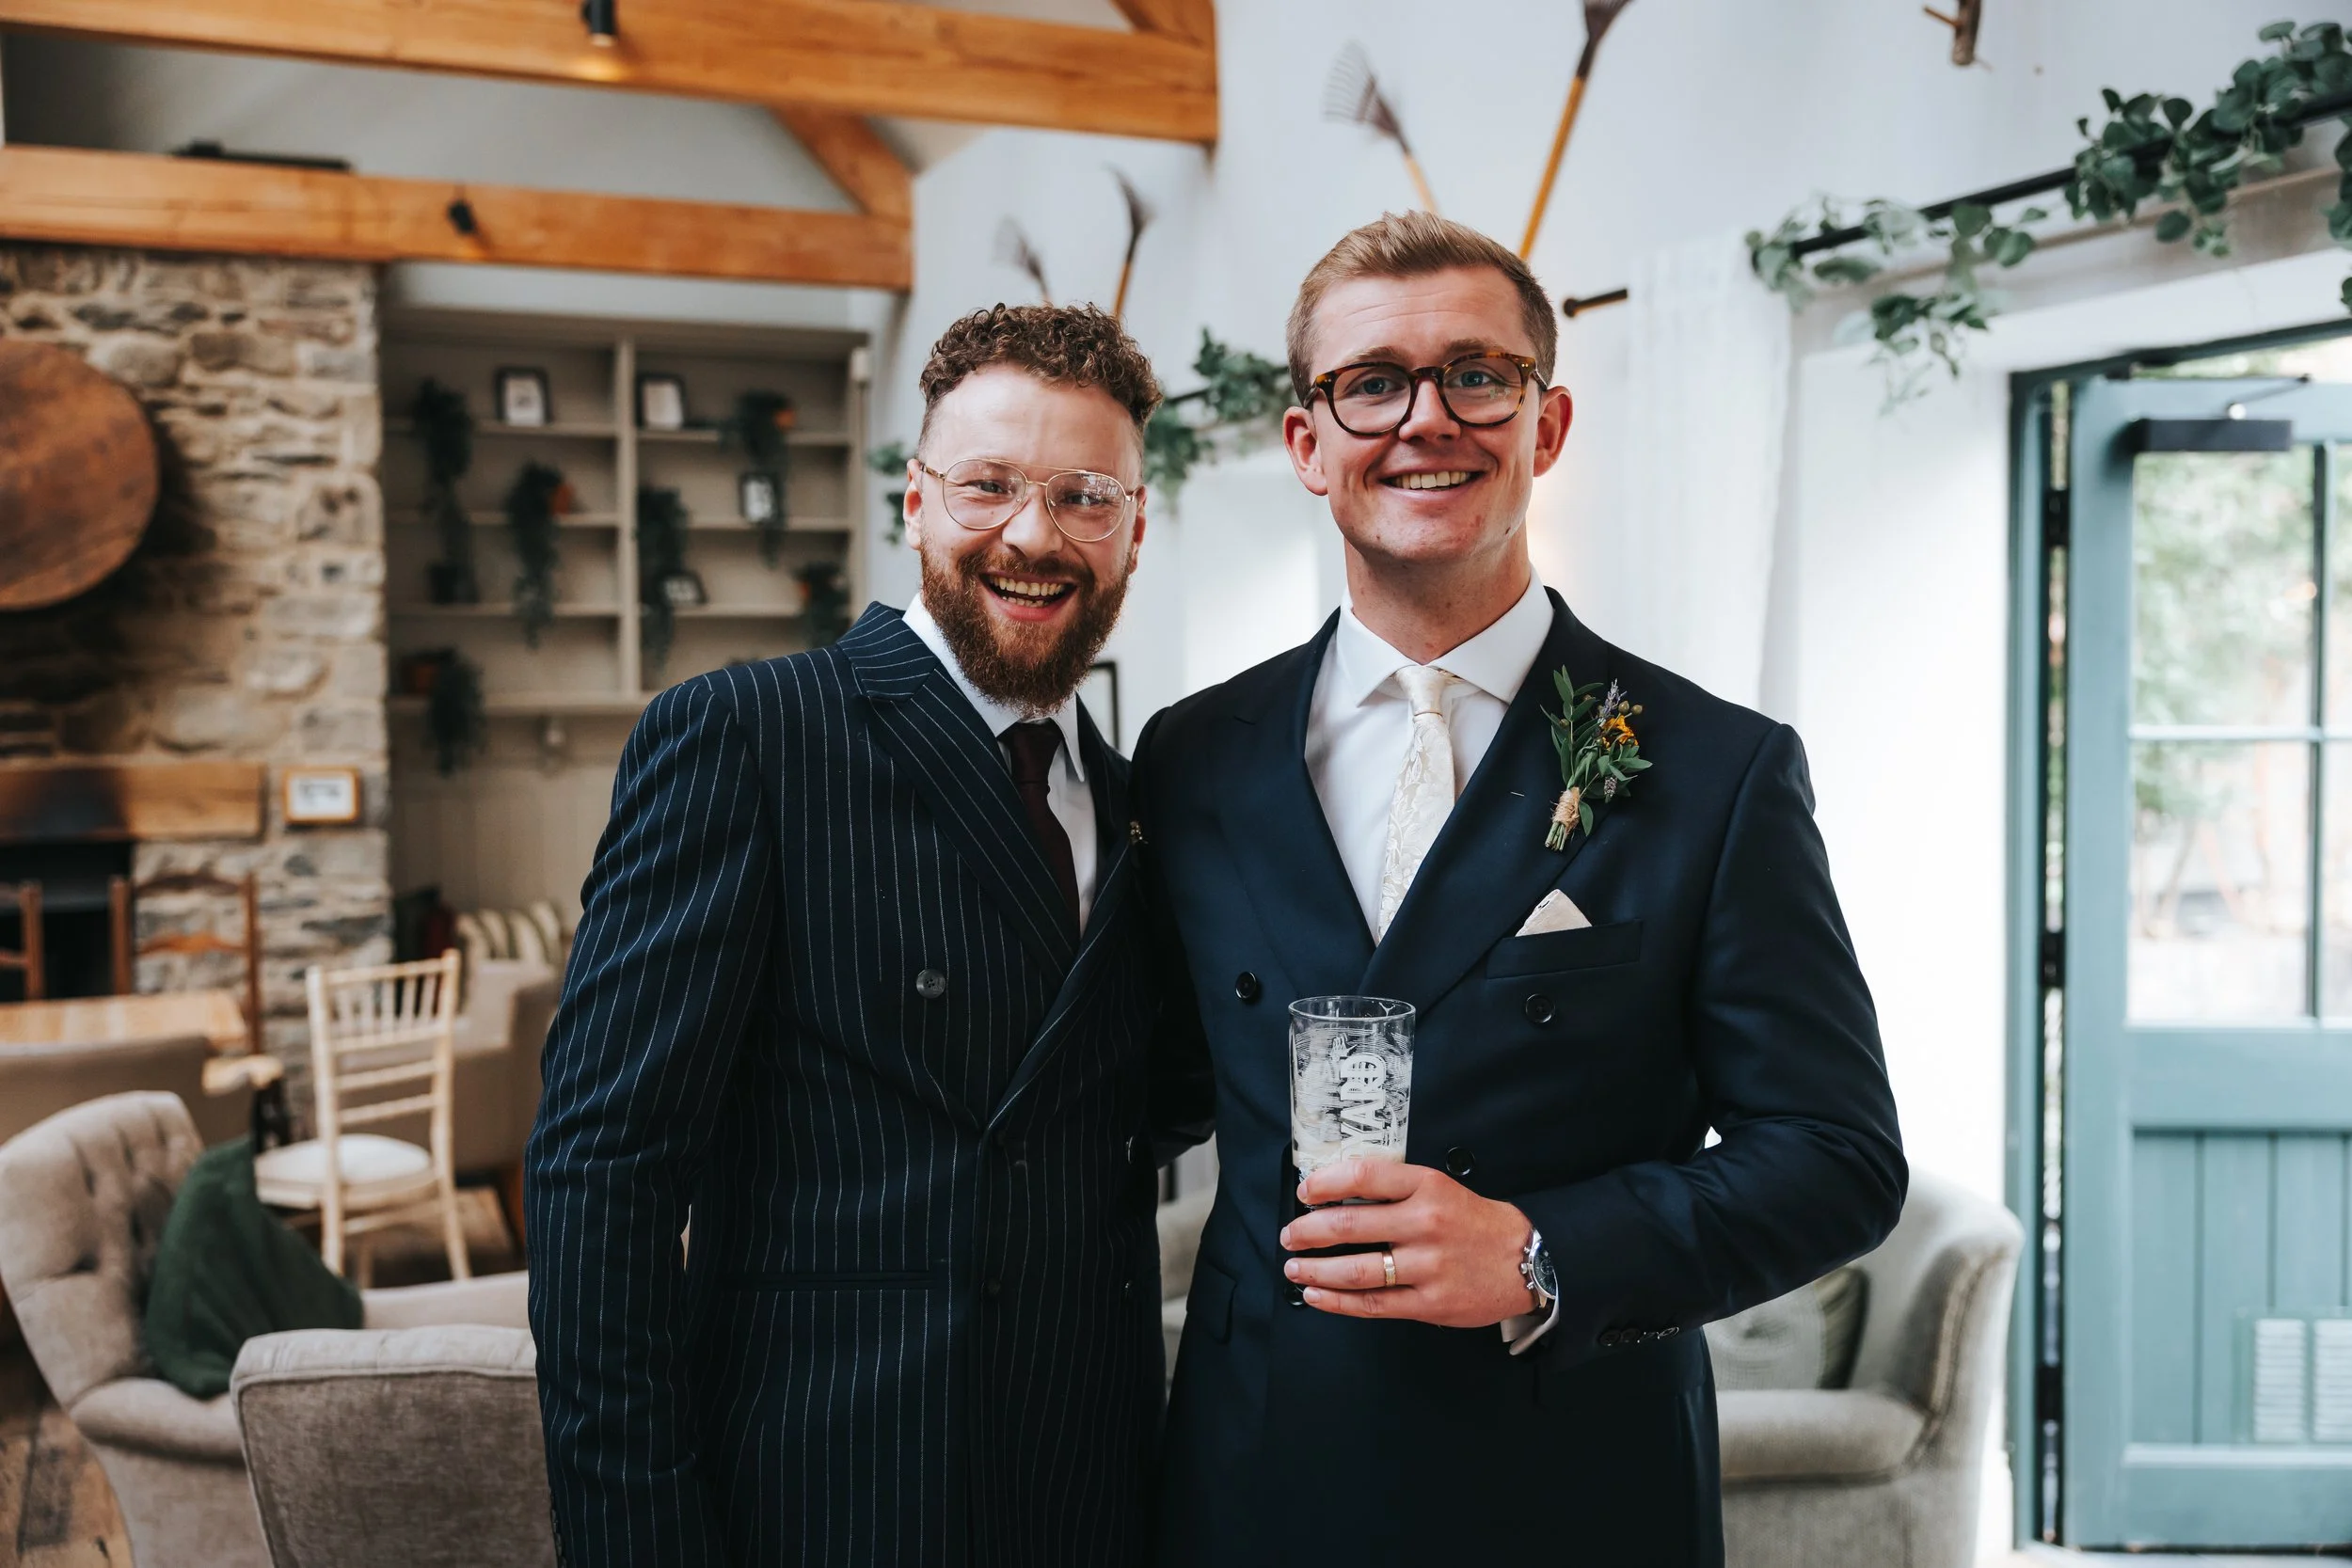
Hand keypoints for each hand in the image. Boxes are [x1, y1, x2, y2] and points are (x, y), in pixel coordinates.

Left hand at [1278, 1158, 1536, 1328]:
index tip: (1304, 1192)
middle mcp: (1425, 1223)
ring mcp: (1427, 1266)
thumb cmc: (1473, 1221)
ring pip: (1355, 1270)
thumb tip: (1334, 1195)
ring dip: (1315, 1270)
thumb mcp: (1439, 1187)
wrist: (1525, 1259)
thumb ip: (1394, 1189)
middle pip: (1348, 1226)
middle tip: (1290, 1235)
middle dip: (1307, 1232)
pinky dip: (1338, 1302)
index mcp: (1426, 1186)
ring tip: (1295, 1268)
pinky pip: (1373, 1304)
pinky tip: (1317, 1295)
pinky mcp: (1430, 1303)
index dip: (1323, 1183)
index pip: (1362, 1176)